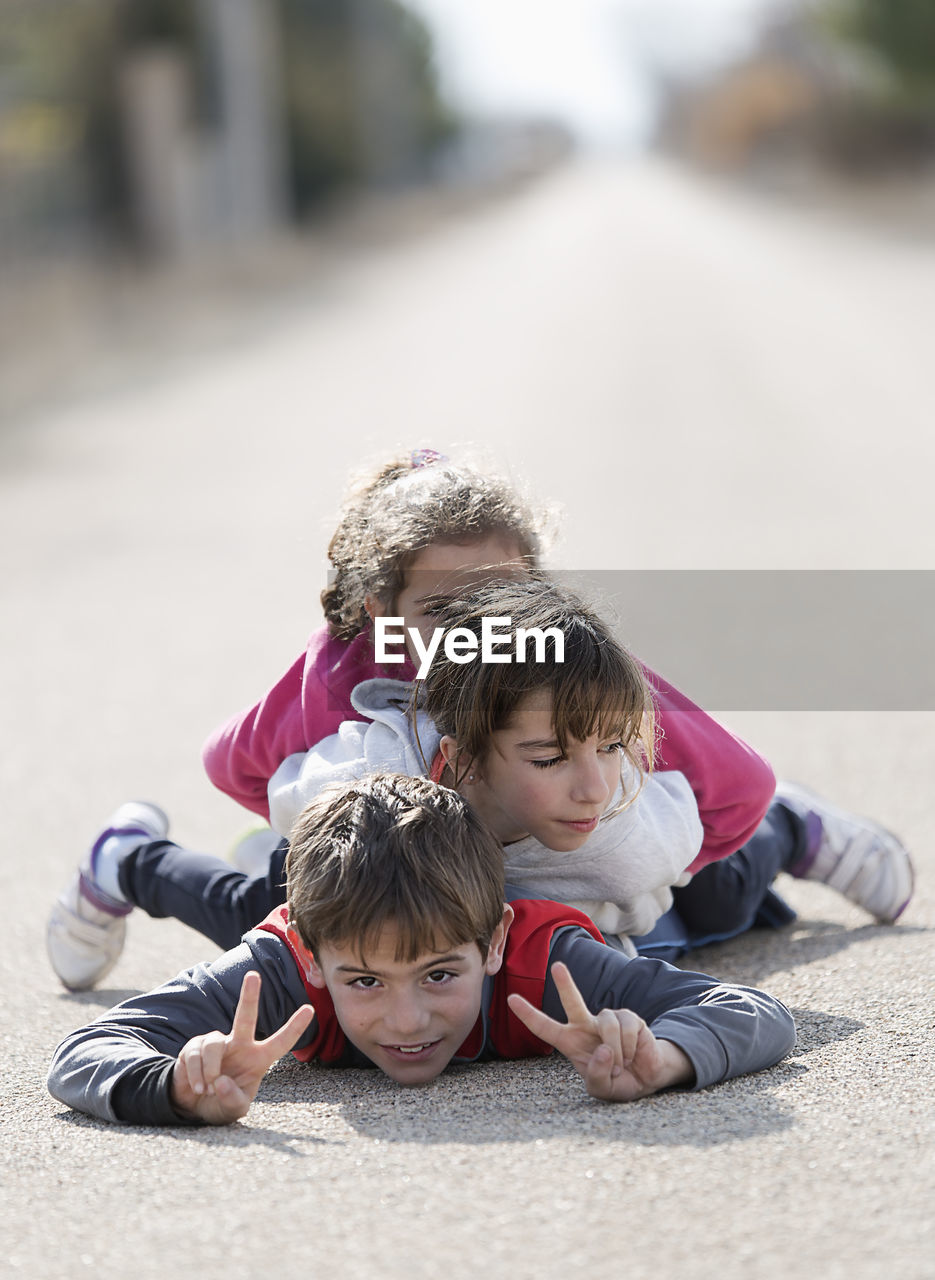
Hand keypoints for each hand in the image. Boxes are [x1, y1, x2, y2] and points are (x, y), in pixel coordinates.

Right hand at [171, 971, 314, 1124]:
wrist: (193, 1105)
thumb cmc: (221, 1103)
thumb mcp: (233, 1110)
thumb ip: (232, 1100)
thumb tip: (221, 1081)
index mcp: (258, 1059)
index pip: (280, 1042)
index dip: (294, 1027)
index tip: (310, 1009)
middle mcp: (240, 1045)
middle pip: (246, 1017)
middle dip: (249, 995)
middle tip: (253, 975)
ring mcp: (217, 1043)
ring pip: (214, 1045)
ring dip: (210, 1071)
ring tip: (207, 1089)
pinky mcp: (195, 1046)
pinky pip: (195, 1056)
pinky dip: (195, 1075)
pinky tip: (197, 1087)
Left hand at [507, 962, 693, 1101]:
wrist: (646, 1079)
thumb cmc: (618, 1081)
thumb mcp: (601, 1088)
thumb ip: (596, 1075)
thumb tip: (602, 1049)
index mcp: (571, 1043)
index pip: (545, 1028)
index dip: (528, 1014)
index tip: (511, 999)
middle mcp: (586, 1026)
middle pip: (573, 1002)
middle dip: (565, 984)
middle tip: (557, 966)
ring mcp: (608, 1019)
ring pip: (607, 1026)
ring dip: (616, 1052)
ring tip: (621, 1065)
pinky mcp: (629, 1018)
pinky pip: (626, 1028)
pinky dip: (628, 1048)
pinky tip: (632, 1056)